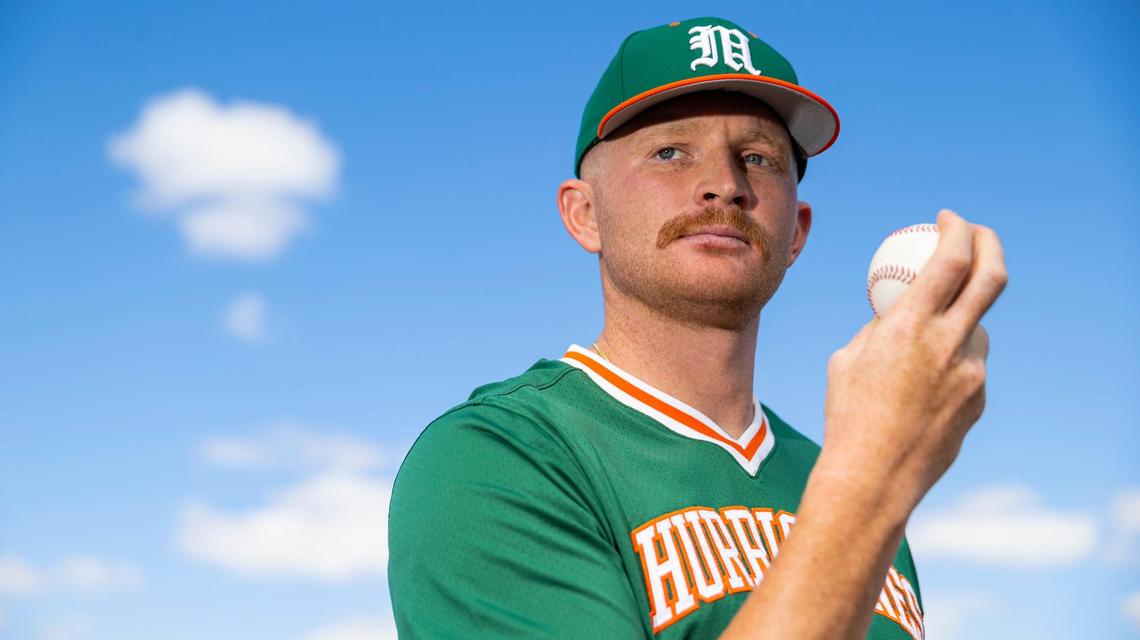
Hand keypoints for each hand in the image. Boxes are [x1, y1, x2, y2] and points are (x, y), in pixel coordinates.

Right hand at [819, 209, 1007, 519]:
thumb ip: (881, 326)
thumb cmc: (847, 414)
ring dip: (957, 321)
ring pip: (976, 328)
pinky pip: (969, 366)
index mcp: (911, 325)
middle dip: (988, 243)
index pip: (951, 259)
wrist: (873, 476)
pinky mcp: (979, 399)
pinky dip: (950, 363)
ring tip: (917, 351)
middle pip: (992, 277)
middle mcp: (949, 343)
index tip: (947, 220)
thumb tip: (897, 303)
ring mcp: (971, 373)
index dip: (956, 230)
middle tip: (975, 235)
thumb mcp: (848, 357)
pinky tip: (918, 392)